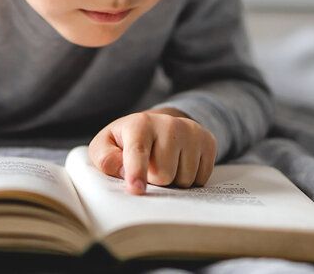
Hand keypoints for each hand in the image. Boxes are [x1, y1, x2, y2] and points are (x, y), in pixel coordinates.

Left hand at [88, 108, 216, 194]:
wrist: (156, 126)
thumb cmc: (125, 141)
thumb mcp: (105, 147)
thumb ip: (106, 159)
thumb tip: (123, 172)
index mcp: (139, 124)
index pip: (138, 152)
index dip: (137, 172)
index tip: (136, 189)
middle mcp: (168, 124)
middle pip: (164, 175)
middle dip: (154, 180)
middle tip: (149, 167)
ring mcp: (191, 131)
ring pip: (184, 180)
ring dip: (173, 181)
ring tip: (165, 164)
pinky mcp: (208, 140)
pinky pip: (201, 178)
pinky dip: (190, 178)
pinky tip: (180, 164)